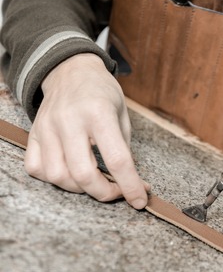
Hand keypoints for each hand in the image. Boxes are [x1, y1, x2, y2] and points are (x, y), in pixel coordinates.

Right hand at [25, 53, 148, 208]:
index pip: (117, 159)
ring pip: (58, 176)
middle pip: (83, 174)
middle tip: (118, 192)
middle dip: (105, 193)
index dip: (131, 186)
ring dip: (80, 189)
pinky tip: (70, 173)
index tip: (140, 201)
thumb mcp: (122, 114)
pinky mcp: (33, 133)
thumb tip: (129, 181)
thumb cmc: (102, 92)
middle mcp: (70, 121)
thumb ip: (123, 148)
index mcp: (99, 113)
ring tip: (95, 182)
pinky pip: (36, 168)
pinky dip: (54, 179)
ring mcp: (47, 127)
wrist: (71, 70)